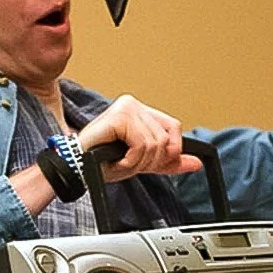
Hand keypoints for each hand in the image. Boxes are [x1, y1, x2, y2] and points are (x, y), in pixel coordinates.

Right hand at [78, 95, 201, 181]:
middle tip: (129, 164)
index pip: (173, 127)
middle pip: (165, 139)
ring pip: (154, 144)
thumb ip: (168, 161)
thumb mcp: (142, 162)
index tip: (154, 163)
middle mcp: (133, 104)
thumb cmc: (101, 162)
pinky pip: (141, 145)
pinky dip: (130, 161)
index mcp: (139, 110)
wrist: (77, 167)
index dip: (169, 150)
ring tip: (120, 162)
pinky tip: (117, 160)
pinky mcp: (118, 117)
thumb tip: (195, 162)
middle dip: (150, 161)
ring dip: (138, 163)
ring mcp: (125, 108)